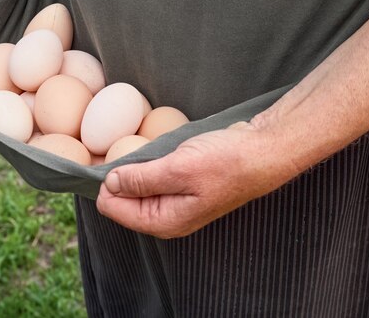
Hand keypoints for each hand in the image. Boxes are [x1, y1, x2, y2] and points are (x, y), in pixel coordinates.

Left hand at [96, 121, 302, 238]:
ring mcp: (174, 202)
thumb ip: (140, 180)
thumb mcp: (178, 169)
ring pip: (135, 188)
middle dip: (117, 177)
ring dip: (132, 169)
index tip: (109, 158)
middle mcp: (166, 217)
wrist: (262, 150)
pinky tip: (151, 150)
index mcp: (163, 221)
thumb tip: (108, 184)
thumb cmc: (225, 162)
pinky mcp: (181, 186)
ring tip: (138, 147)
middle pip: (122, 200)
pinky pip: (151, 179)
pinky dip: (146, 165)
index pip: (112, 209)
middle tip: (122, 148)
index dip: (106, 183)